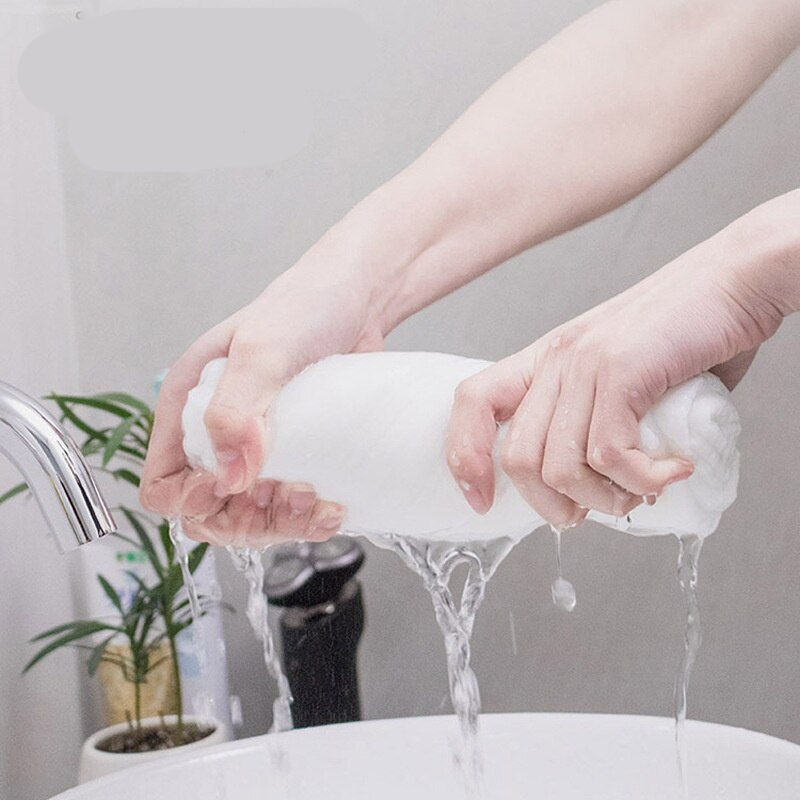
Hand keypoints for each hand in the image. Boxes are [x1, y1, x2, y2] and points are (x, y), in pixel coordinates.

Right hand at [140, 250, 384, 545]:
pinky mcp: (296, 457)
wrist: (357, 301)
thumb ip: (236, 410)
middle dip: (244, 521)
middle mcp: (218, 435)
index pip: (162, 482)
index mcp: (189, 409)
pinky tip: (333, 507)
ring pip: (252, 517)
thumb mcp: (261, 351)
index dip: (187, 500)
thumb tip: (229, 476)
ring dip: (281, 524)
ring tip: (316, 500)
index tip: (229, 490)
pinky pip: (291, 508)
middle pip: (209, 512)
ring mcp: (258, 450)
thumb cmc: (302, 309)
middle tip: (286, 498)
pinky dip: (310, 519)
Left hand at [446, 217, 784, 529]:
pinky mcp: (622, 369)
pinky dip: (643, 481)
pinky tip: (673, 472)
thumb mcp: (624, 378)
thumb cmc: (687, 335)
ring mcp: (585, 362)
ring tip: (643, 491)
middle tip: (596, 511)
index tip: (482, 502)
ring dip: (605, 500)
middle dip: (554, 507)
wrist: (737, 280)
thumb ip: (601, 424)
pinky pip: (610, 455)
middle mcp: (557, 359)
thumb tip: (604, 484)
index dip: (466, 457)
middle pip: (517, 458)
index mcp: (546, 359)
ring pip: (561, 468)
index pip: (473, 402)